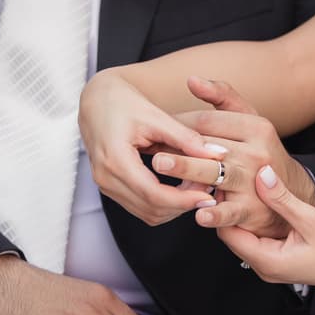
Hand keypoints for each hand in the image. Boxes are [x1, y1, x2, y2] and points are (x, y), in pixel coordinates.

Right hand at [79, 69, 219, 225]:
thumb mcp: (157, 116)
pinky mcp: (111, 187)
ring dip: (175, 207)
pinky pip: (141, 206)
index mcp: (116, 159)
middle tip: (208, 189)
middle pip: (151, 209)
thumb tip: (219, 154)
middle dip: (183, 205)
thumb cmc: (122, 102)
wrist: (95, 101)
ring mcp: (106, 185)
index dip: (184, 200)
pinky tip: (181, 187)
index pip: (154, 195)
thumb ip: (187, 138)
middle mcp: (106, 178)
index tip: (209, 196)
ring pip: (147, 214)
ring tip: (198, 187)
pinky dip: (164, 203)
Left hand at [152, 77, 314, 238]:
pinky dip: (216, 214)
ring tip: (161, 166)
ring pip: (216, 174)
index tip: (155, 129)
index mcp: (256, 127)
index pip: (210, 121)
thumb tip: (191, 80)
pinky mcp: (253, 211)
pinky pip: (231, 212)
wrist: (292, 195)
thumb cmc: (259, 154)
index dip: (180, 123)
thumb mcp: (250, 121)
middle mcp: (257, 153)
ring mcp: (256, 182)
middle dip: (177, 147)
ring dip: (188, 170)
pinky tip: (199, 214)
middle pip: (210, 145)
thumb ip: (222, 98)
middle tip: (151, 146)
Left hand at [216, 166, 314, 295]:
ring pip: (245, 236)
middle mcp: (265, 268)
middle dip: (230, 208)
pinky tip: (262, 200)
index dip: (224, 206)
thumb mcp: (311, 220)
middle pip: (232, 235)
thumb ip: (283, 199)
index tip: (227, 181)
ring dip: (243, 213)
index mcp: (268, 262)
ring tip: (245, 185)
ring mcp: (272, 265)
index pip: (228, 233)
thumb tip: (261, 174)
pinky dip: (256, 220)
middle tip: (232, 179)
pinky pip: (258, 239)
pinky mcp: (280, 259)